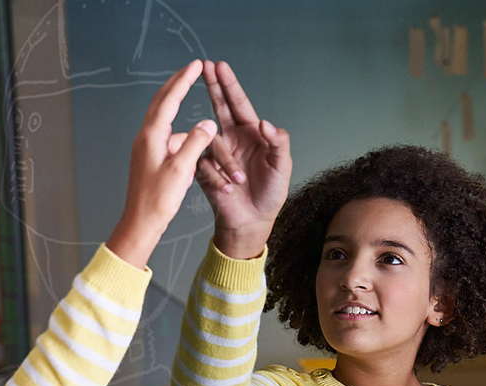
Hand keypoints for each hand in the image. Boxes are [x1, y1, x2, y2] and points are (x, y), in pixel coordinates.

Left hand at [108, 60, 218, 268]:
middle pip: (162, 102)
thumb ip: (196, 143)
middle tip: (192, 69)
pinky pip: (170, 139)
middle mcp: (146, 138)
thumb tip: (208, 123)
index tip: (195, 65)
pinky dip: (183, 136)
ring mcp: (148, 148)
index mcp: (151, 137)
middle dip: (178, 84)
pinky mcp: (152, 159)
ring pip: (167, 122)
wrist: (140, 223)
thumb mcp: (182, 170)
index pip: (169, 99)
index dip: (184, 80)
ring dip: (180, 111)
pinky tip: (196, 144)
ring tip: (198, 107)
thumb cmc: (158, 200)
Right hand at [195, 61, 291, 258]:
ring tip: (238, 182)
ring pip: (212, 143)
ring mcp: (217, 153)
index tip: (219, 65)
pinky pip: (205, 165)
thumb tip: (264, 122)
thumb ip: (278, 143)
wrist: (252, 220)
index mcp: (250, 133)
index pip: (239, 104)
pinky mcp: (204, 169)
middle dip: (212, 87)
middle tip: (203, 66)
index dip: (229, 85)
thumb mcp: (282, 167)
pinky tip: (227, 189)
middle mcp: (232, 138)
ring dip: (227, 164)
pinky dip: (218, 178)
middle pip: (219, 106)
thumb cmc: (270, 193)